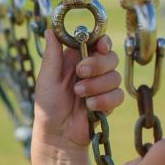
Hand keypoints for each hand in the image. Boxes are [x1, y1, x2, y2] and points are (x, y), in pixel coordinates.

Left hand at [30, 30, 121, 164]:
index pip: (96, 42)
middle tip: (80, 74)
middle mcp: (91, 70)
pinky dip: (104, 100)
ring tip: (80, 96)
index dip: (102, 42)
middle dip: (97, 65)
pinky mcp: (109, 102)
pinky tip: (90, 107)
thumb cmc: (48, 107)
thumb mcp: (46, 79)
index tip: (100, 46)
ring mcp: (101, 86)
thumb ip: (52, 55)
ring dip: (97, 86)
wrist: (58, 136)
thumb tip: (50, 28)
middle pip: (110, 57)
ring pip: (115, 76)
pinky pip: (118, 95)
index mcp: (75, 60)